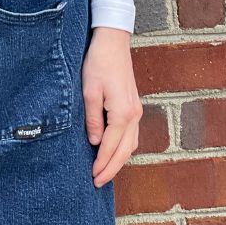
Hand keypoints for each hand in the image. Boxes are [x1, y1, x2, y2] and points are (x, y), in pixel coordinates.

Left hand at [81, 27, 141, 187]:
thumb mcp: (89, 91)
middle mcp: (134, 115)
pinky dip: (123, 148)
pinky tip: (113, 151)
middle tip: (98, 182)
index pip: (110, 147)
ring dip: (119, 160)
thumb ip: (92, 119)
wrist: (113, 41)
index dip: (101, 164)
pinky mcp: (134, 106)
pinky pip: (132, 135)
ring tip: (104, 171)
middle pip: (124, 151)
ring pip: (131, 145)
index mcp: (122, 114)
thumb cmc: (99, 63)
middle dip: (111, 169)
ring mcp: (136, 111)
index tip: (92, 177)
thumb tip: (94, 142)